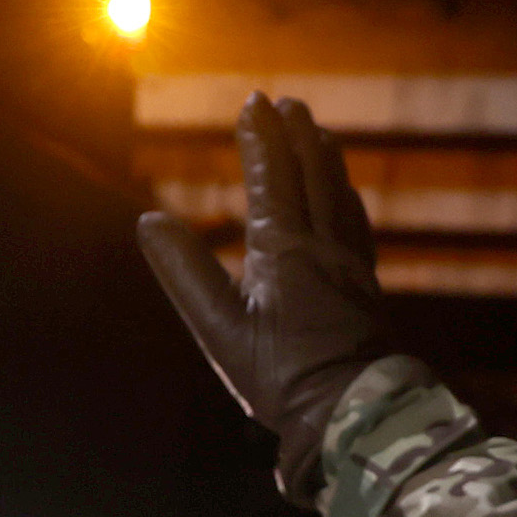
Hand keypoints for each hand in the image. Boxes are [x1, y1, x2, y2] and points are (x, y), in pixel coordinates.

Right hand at [137, 92, 393, 501]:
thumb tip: (149, 220)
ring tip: (321, 135)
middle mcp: (325, 247)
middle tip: (289, 103)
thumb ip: (185, 272)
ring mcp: (352, 267)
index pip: (272, 178)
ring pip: (340, 197)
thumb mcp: (219, 328)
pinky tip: (347, 201)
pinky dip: (347, 199)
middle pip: (314, 176)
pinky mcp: (367, 290)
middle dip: (298, 136)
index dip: (262, 139)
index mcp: (285, 250)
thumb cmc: (280, 375)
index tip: (254, 102)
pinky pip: (357, 228)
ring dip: (327, 160)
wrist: (352, 413)